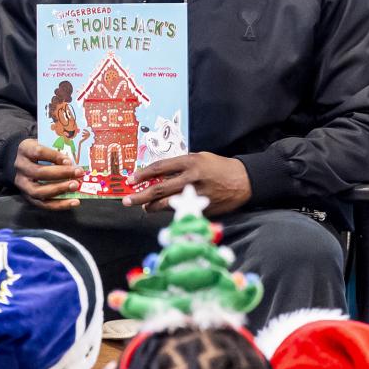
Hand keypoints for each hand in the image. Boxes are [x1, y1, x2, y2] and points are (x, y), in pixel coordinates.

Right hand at [13, 139, 84, 210]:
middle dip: (61, 173)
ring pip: (39, 191)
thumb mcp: (45, 144)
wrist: (24, 161)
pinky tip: (73, 202)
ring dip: (59, 189)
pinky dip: (59, 205)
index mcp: (25, 149)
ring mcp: (22, 184)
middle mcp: (21, 167)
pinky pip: (43, 204)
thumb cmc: (40, 152)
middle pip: (39, 172)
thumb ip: (57, 150)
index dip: (54, 156)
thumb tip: (76, 161)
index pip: (38, 152)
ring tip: (75, 186)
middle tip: (77, 173)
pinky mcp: (28, 197)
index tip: (69, 160)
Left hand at [123, 152, 251, 215]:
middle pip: (159, 190)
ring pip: (166, 204)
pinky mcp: (201, 209)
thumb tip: (156, 176)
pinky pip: (180, 211)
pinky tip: (164, 209)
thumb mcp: (198, 158)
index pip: (159, 168)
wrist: (241, 181)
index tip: (130, 180)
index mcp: (190, 162)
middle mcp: (191, 179)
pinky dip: (169, 210)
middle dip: (140, 196)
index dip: (142, 175)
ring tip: (144, 206)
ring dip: (152, 207)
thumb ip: (178, 166)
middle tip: (127, 200)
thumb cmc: (217, 167)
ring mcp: (196, 196)